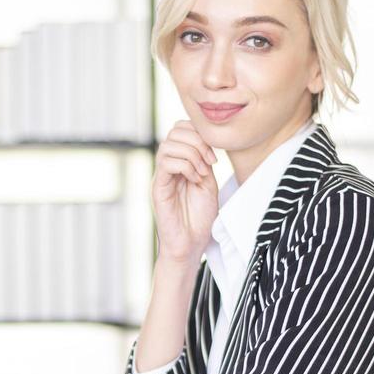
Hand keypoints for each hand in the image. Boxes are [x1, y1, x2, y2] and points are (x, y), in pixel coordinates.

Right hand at [152, 120, 219, 265]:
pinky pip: (166, 163)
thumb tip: (206, 140)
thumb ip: (205, 161)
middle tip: (210, 162)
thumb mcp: (209, 182)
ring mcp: (161, 176)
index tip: (215, 156)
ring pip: (168, 144)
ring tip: (202, 172)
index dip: (200, 133)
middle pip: (174, 131)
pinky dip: (185, 166)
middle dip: (197, 141)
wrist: (191, 244)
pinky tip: (195, 179)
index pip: (182, 129)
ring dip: (192, 154)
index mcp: (180, 162)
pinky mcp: (158, 188)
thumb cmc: (200, 218)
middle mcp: (168, 166)